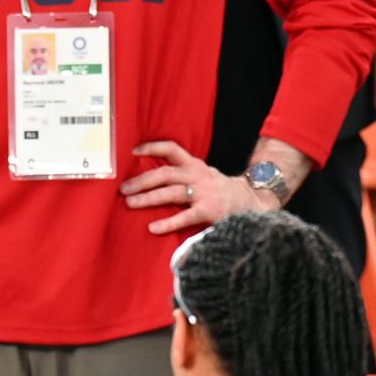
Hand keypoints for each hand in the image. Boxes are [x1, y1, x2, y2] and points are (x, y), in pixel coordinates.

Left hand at [120, 141, 276, 235]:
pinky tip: (153, 228)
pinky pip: (185, 217)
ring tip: (131, 203)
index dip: (152, 147)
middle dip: (142, 180)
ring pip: (172, 192)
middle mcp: (198, 175)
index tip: (132, 151)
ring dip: (149, 198)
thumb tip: (150, 177)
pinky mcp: (209, 211)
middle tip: (123, 188)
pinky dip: (168, 223)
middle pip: (165, 173)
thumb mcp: (202, 175)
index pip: (172, 149)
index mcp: (195, 165)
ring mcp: (204, 193)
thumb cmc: (219, 190)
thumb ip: (182, 174)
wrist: (251, 201)